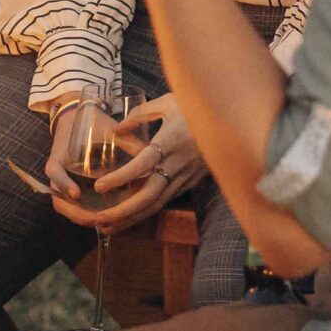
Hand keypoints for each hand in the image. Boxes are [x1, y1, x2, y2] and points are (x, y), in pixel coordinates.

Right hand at [41, 93, 170, 231]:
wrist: (76, 118)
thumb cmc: (92, 123)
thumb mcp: (107, 129)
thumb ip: (126, 141)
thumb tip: (150, 154)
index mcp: (61, 154)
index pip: (54, 172)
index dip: (64, 184)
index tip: (77, 194)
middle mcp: (58, 171)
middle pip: (57, 199)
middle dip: (76, 213)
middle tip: (98, 219)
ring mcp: (62, 181)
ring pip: (63, 206)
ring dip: (80, 217)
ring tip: (103, 223)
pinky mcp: (68, 186)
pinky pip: (69, 205)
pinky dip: (81, 214)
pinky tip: (101, 219)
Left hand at [86, 92, 205, 229]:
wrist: (232, 120)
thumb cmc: (195, 108)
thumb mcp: (167, 103)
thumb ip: (139, 115)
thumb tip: (116, 130)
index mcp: (171, 141)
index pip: (144, 164)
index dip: (122, 177)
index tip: (99, 186)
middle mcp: (179, 163)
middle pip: (150, 194)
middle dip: (123, 211)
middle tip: (98, 219)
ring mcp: (187, 176)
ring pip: (158, 204)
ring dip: (132, 218)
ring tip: (107, 227)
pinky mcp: (191, 183)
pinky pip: (166, 201)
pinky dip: (146, 212)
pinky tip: (128, 218)